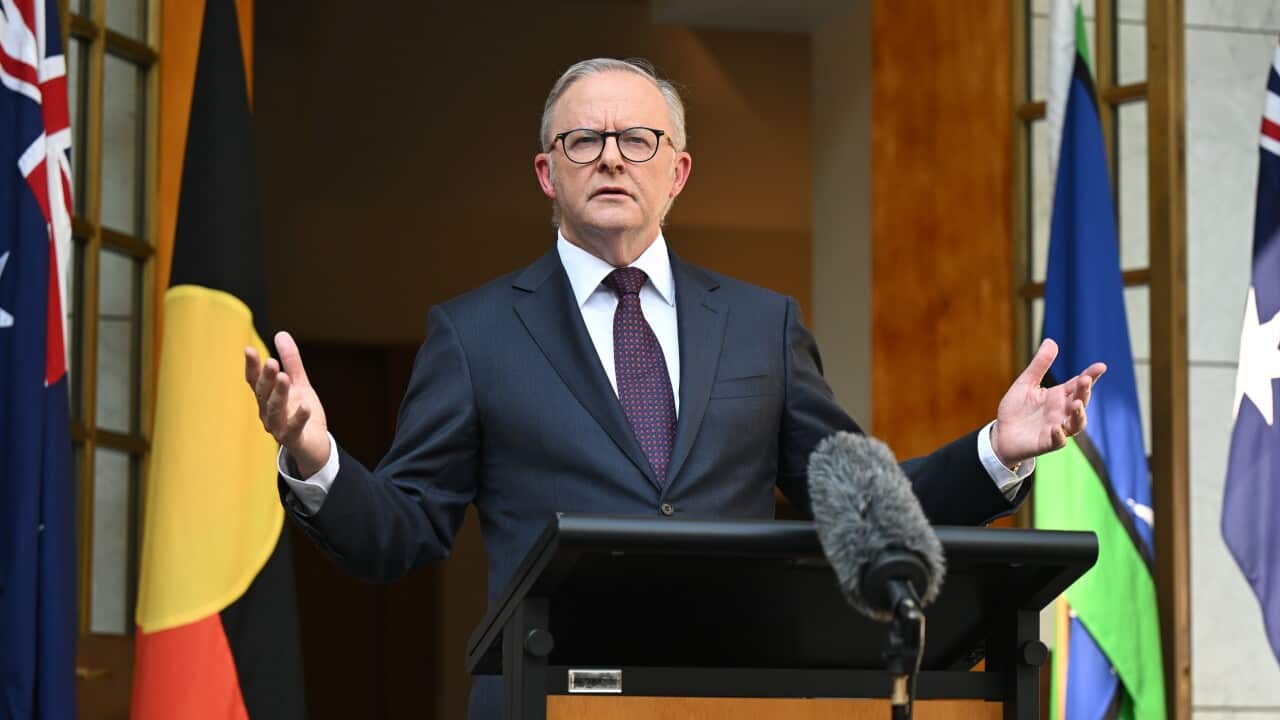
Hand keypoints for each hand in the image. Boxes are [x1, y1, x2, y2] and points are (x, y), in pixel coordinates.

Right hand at [244, 331, 329, 476]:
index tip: (248, 349)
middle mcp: (267, 412)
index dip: (251, 366)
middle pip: (263, 394)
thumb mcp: (299, 384)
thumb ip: (291, 361)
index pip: (255, 381)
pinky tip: (305, 406)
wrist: (315, 446)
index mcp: (267, 398)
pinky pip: (293, 429)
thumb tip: (281, 333)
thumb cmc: (302, 413)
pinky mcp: (293, 439)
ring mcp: (278, 427)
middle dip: (266, 378)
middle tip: (272, 362)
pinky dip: (298, 418)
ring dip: (278, 394)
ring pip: (275, 410)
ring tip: (285, 377)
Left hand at [992, 338, 1105, 467]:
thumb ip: (1039, 365)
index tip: (1101, 366)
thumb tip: (1051, 341)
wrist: (1001, 434)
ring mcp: (1056, 428)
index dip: (1091, 376)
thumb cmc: (1016, 409)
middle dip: (1085, 391)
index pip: (1078, 384)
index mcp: (1059, 396)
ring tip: (1076, 404)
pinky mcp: (1046, 443)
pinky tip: (1056, 429)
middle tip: (1085, 380)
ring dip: (1079, 414)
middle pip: (1080, 401)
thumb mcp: (1026, 383)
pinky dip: (1059, 435)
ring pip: (1076, 424)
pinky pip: (1057, 441)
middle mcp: (1062, 412)